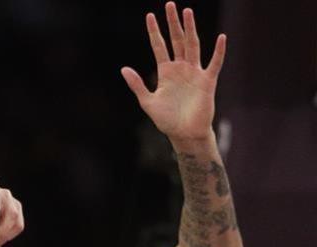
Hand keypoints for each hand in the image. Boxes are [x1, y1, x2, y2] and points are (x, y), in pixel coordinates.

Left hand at [120, 2, 225, 144]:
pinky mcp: (207, 81)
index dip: (154, 31)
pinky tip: (221, 38)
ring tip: (187, 12)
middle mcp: (181, 68)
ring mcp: (195, 73)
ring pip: (193, 45)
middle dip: (173, 23)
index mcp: (166, 72)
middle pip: (177, 40)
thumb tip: (124, 68)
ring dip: (190, 29)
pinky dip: (218, 52)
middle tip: (170, 4)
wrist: (184, 134)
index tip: (149, 16)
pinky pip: (214, 64)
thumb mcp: (147, 102)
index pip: (159, 46)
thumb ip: (137, 85)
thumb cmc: (167, 120)